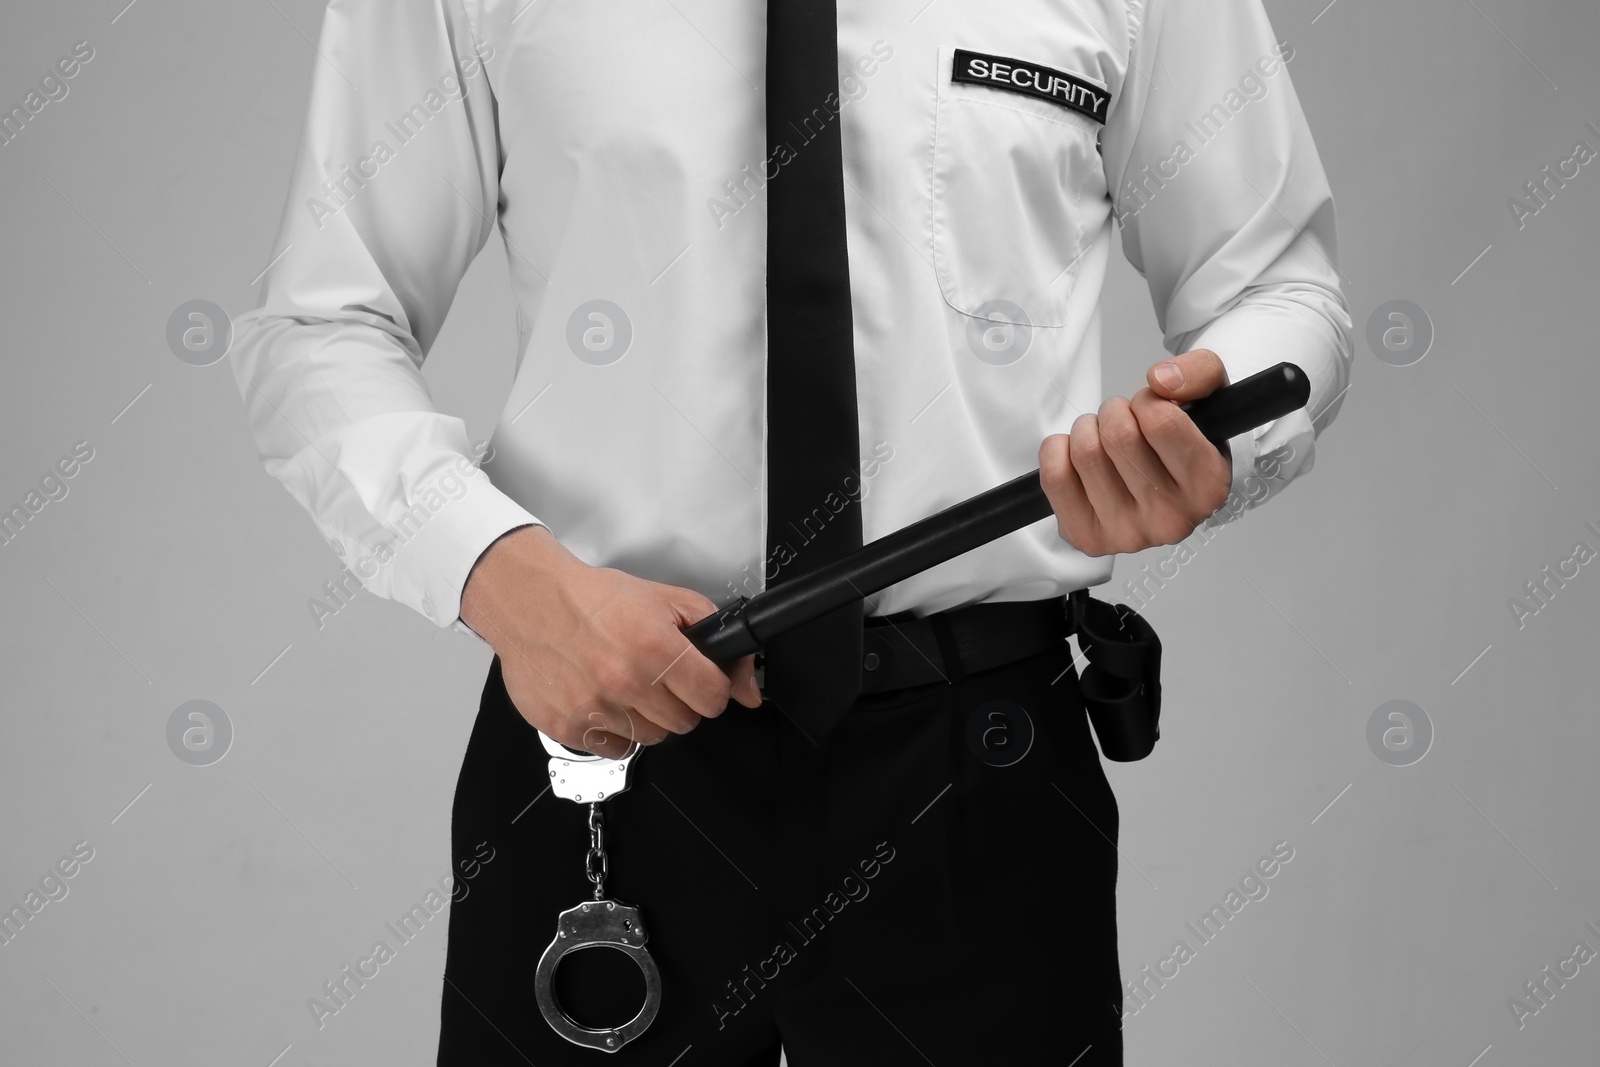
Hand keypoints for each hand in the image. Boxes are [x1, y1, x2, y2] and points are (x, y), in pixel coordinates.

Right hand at [459, 525, 761, 757]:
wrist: (530, 600)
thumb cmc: (594, 599)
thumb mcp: (665, 600)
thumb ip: (715, 637)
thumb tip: (750, 688)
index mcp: (655, 647)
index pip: (713, 699)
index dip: (710, 689)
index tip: (699, 682)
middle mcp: (625, 681)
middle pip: (684, 723)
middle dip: (679, 701)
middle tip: (657, 678)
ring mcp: (594, 708)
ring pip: (651, 738)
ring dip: (646, 716)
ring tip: (626, 684)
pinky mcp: (567, 726)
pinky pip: (615, 748)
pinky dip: (614, 730)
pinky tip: (604, 699)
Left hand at [1039, 349, 1233, 556]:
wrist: (1163, 488)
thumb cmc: (1184, 442)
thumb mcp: (1210, 397)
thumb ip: (1200, 372)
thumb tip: (1161, 380)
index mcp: (1209, 485)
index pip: (1161, 422)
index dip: (1147, 401)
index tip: (1151, 408)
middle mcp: (1172, 518)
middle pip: (1118, 435)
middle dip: (1114, 412)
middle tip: (1124, 421)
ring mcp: (1128, 534)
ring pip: (1085, 452)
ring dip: (1087, 429)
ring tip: (1104, 438)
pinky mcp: (1089, 537)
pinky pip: (1055, 477)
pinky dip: (1058, 451)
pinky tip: (1078, 456)